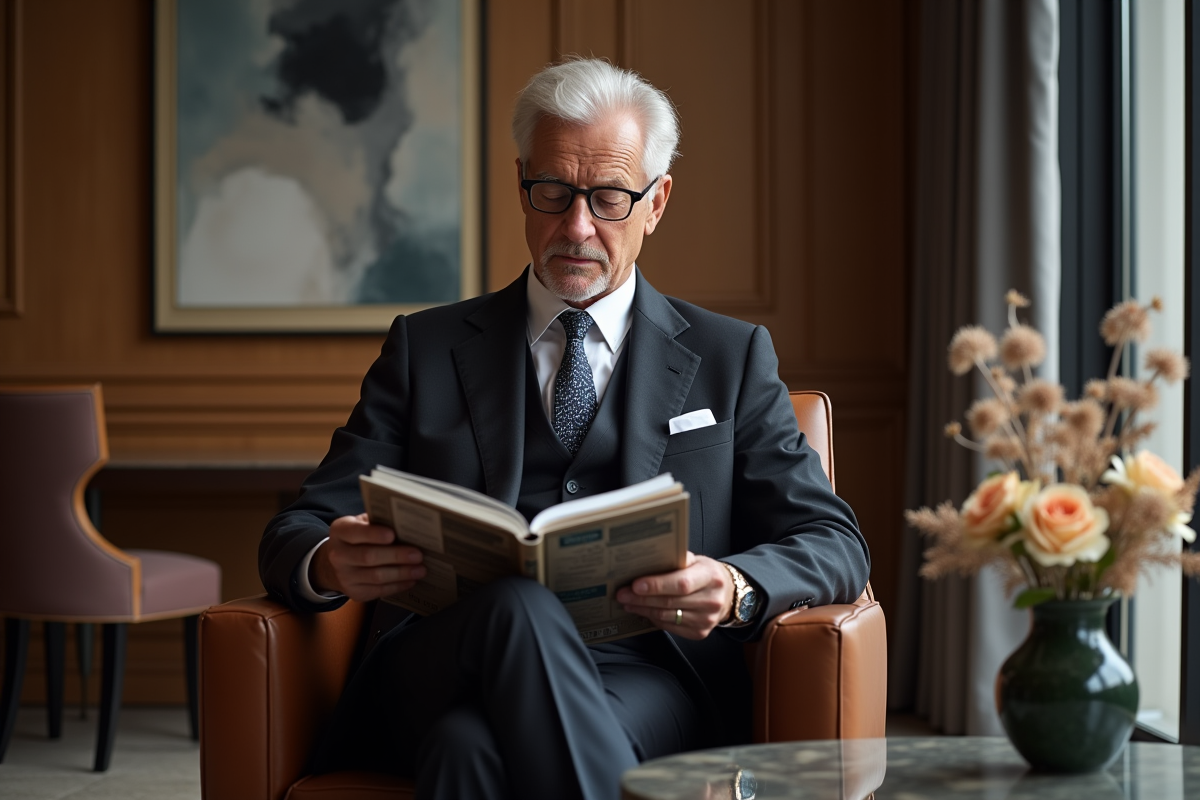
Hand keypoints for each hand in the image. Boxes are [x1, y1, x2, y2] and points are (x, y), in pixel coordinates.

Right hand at [310, 513, 425, 601]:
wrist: (337, 562)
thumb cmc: (359, 538)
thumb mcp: (362, 523)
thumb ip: (379, 521)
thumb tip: (407, 523)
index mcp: (340, 531)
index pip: (356, 532)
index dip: (374, 534)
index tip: (393, 534)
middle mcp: (338, 554)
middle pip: (368, 556)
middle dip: (396, 556)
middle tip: (418, 555)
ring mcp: (345, 576)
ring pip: (376, 576)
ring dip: (401, 573)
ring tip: (420, 569)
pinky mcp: (354, 592)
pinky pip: (379, 590)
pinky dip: (398, 586)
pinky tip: (411, 580)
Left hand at [615, 553, 733, 640]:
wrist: (727, 595)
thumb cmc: (707, 574)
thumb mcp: (697, 560)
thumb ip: (677, 559)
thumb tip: (648, 559)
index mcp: (710, 576)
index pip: (681, 583)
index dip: (656, 585)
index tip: (636, 585)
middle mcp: (711, 600)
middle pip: (669, 602)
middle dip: (641, 598)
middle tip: (622, 594)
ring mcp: (706, 619)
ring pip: (666, 616)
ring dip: (643, 609)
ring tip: (628, 602)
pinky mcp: (700, 632)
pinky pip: (670, 627)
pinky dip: (653, 619)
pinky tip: (643, 611)